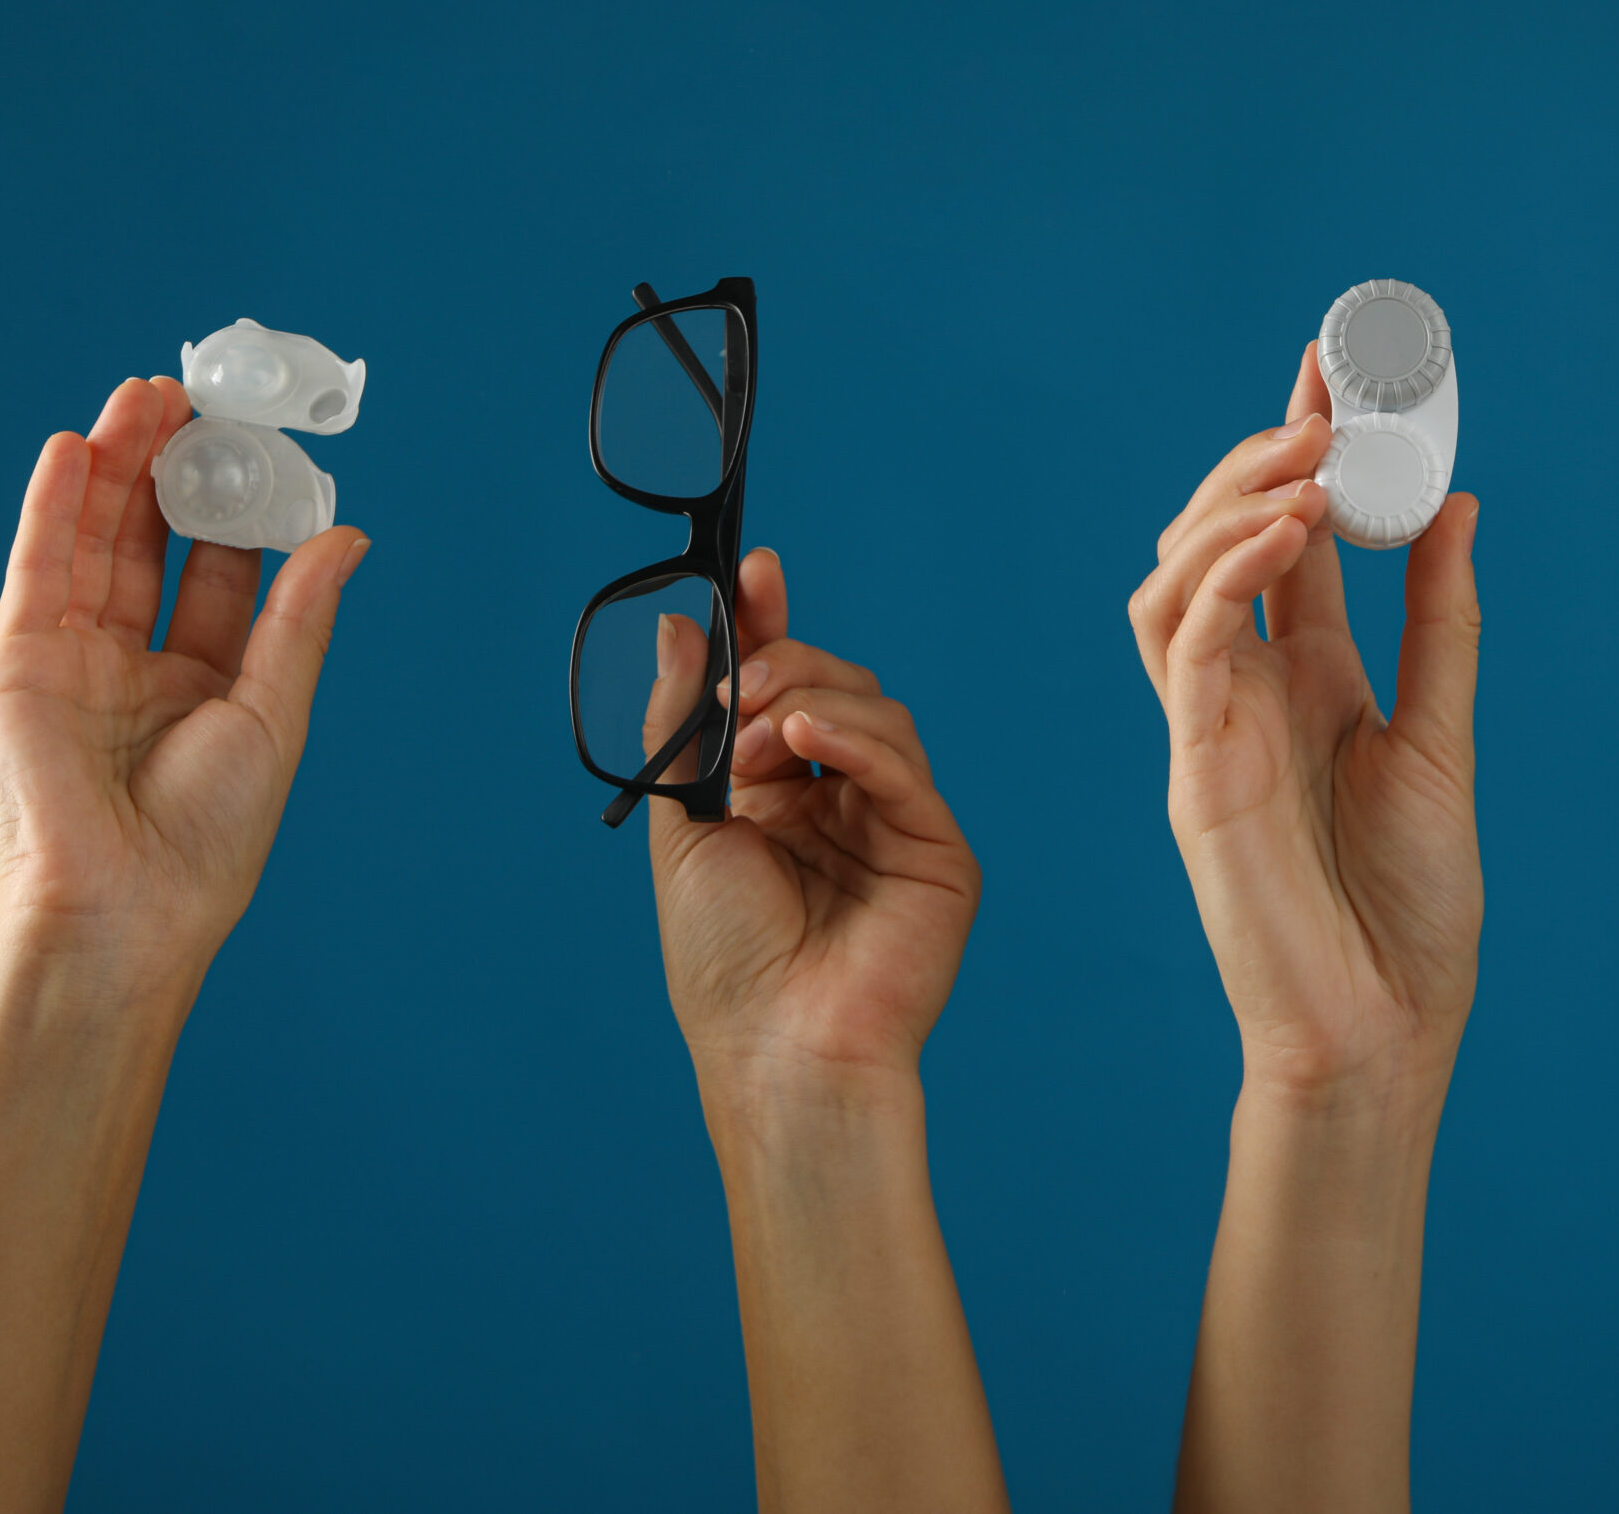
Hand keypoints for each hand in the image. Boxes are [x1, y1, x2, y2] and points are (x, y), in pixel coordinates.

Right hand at [0, 378, 368, 1002]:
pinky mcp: (20, 662)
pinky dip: (54, 507)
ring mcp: (75, 660)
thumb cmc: (205, 836)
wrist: (123, 905)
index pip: (221, 574)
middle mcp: (138, 666)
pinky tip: (76, 448)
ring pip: (98, 541)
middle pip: (155, 544)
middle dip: (175, 471)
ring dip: (117, 467)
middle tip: (196, 400)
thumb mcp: (272, 710)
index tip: (263, 449)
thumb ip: (297, 618)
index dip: (240, 511)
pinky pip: (38, 568)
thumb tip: (345, 538)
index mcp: (206, 684)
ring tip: (144, 397)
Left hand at [646, 548, 980, 1084]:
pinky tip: (803, 738)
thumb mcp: (683, 826)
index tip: (754, 570)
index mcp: (778, 799)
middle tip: (737, 693)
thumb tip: (681, 629)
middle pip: (834, 685)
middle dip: (782, 664)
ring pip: (875, 711)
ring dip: (806, 701)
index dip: (773, 625)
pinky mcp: (937, 849)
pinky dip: (853, 736)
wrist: (777, 1047)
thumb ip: (683, 726)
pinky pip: (903, 763)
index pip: (783, 689)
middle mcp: (839, 802)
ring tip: (756, 740)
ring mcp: (893, 822)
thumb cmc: (724, 964)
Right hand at [1128, 345, 1481, 1095]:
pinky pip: (1184, 646)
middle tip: (1324, 398)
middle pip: (1222, 540)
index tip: (1335, 368)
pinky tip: (1287, 534)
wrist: (1382, 1029)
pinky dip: (1222, 576)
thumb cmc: (1412, 909)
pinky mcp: (1191, 766)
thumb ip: (1441, 624)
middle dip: (1262, 457)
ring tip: (1306, 458)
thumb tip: (1456, 504)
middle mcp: (1249, 690)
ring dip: (1232, 504)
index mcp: (1310, 681)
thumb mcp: (1443, 739)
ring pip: (1176, 577)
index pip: (1290, 540)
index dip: (1302, 452)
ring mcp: (1210, 725)